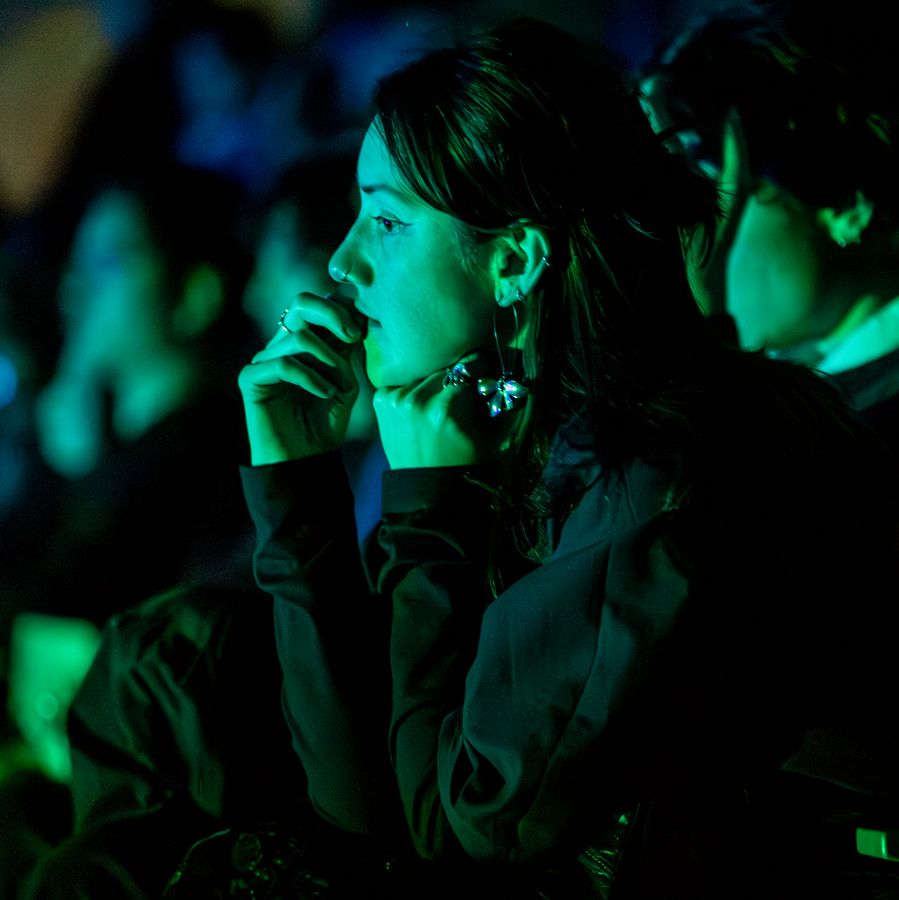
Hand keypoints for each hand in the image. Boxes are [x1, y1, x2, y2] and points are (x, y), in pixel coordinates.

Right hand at [238, 292, 363, 464]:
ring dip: (328, 361)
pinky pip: (283, 363)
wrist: (303, 462)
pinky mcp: (250, 378)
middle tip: (353, 335)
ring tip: (338, 388)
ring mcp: (263, 359)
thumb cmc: (324, 425)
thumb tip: (356, 320)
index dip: (341, 309)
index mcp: (303, 344)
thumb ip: (346, 354)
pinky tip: (325, 394)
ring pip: (299, 337)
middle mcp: (281, 345)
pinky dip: (310, 377)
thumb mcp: (345, 385)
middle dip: (332, 314)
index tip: (362, 330)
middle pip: (301, 304)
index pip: (317, 308)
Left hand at [373, 355, 519, 468]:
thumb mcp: (492, 438)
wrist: (426, 490)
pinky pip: (404, 383)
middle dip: (458, 382)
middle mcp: (419, 400)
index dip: (481, 369)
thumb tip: (515, 379)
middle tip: (462, 400)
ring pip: (426, 376)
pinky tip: (419, 412)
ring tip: (439, 410)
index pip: (470, 365)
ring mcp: (397, 399)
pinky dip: (413, 393)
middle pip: (447, 370)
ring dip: (435, 388)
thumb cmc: (464, 465)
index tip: (484, 374)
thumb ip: (504, 404)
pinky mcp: (383, 402)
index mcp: (447, 408)